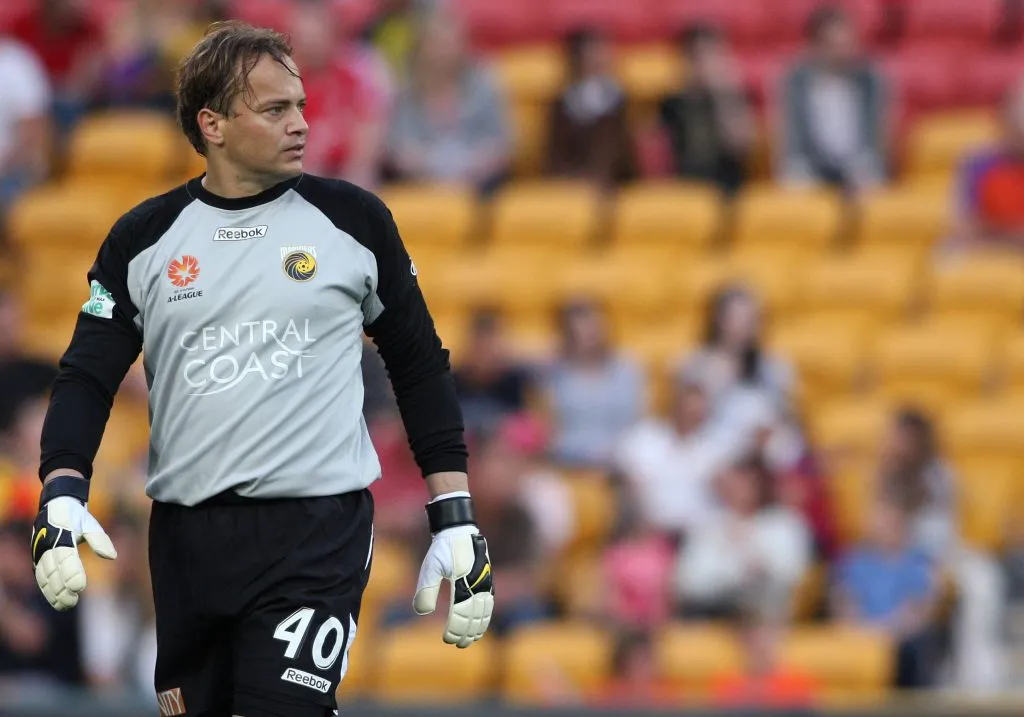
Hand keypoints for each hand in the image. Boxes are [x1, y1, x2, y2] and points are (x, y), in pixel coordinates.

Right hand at [31, 493, 116, 610]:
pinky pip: (40, 575)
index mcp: (62, 535)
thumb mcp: (91, 524)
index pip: (66, 558)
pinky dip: (46, 588)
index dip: (71, 573)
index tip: (79, 587)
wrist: (55, 505)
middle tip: (73, 602)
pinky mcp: (37, 558)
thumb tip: (112, 556)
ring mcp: (40, 552)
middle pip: (54, 571)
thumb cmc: (77, 517)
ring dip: (52, 592)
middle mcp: (47, 545)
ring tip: (64, 606)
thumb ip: (100, 540)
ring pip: (44, 576)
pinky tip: (55, 600)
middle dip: (61, 588)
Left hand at [413, 521, 494, 647]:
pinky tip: (482, 621)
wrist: (459, 529)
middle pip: (474, 615)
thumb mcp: (430, 568)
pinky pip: (489, 601)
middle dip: (467, 632)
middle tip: (459, 644)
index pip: (460, 614)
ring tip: (472, 638)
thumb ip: (426, 590)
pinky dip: (486, 614)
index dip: (455, 629)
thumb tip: (423, 613)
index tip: (448, 639)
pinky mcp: (487, 578)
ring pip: (484, 610)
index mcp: (462, 583)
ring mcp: (484, 581)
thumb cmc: (442, 549)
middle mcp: (476, 584)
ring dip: (479, 626)